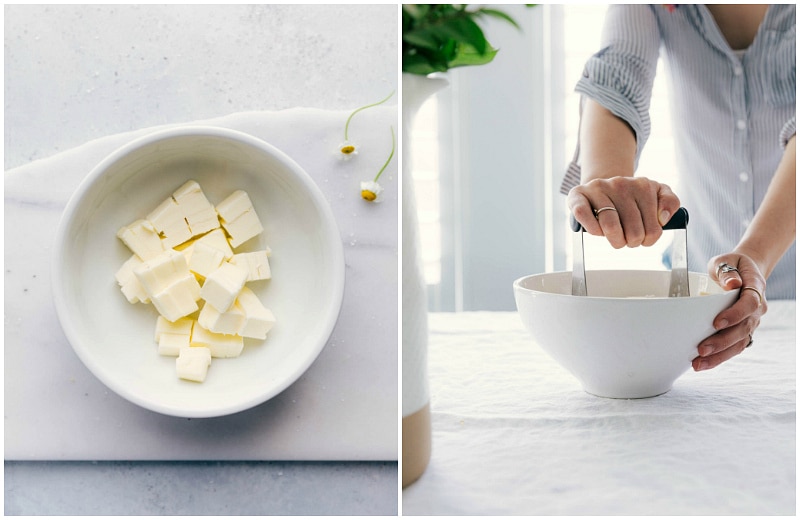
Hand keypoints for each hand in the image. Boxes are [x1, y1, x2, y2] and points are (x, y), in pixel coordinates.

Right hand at [567, 176, 681, 248]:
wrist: (602, 186)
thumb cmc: (630, 197)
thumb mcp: (656, 194)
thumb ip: (670, 202)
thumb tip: (663, 218)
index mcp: (642, 185)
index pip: (654, 226)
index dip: (650, 239)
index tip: (644, 237)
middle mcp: (619, 184)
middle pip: (633, 230)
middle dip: (631, 242)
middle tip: (628, 240)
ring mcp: (597, 188)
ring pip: (610, 226)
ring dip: (615, 240)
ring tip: (616, 239)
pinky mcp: (577, 195)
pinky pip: (584, 216)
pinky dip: (593, 230)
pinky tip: (598, 231)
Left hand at [693, 253, 767, 370]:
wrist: (744, 271)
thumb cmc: (731, 266)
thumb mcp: (725, 262)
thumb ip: (726, 271)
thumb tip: (731, 283)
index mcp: (755, 289)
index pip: (749, 304)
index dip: (734, 315)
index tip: (716, 323)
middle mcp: (756, 309)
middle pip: (743, 329)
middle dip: (722, 342)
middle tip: (702, 350)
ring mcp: (751, 322)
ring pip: (739, 343)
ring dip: (719, 356)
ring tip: (698, 364)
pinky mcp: (742, 331)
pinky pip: (734, 347)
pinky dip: (720, 357)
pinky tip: (703, 364)